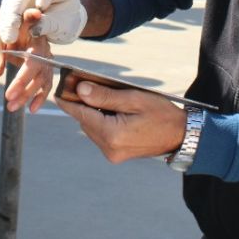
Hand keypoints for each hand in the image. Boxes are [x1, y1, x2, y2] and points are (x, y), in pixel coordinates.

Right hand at [0, 0, 86, 44]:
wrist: (62, 22)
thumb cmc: (66, 20)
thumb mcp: (63, 24)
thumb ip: (50, 23)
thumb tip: (34, 30)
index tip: (41, 7)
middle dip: (17, 10)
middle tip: (14, 29)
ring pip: (12, 0)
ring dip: (8, 19)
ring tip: (8, 37)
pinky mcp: (14, 1)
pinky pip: (7, 11)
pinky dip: (5, 24)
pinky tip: (6, 36)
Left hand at [0, 9, 54, 112]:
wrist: (10, 39)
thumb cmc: (3, 36)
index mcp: (30, 28)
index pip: (32, 24)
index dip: (34, 19)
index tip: (34, 13)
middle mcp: (42, 41)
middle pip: (37, 62)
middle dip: (24, 81)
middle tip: (8, 96)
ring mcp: (46, 56)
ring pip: (42, 77)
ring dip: (28, 94)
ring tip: (12, 106)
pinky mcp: (46, 69)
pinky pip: (46, 84)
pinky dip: (40, 97)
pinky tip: (32, 109)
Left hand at [55, 82, 187, 163]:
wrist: (181, 135)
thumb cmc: (161, 114)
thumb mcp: (134, 99)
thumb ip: (105, 96)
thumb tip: (80, 90)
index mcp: (112, 135)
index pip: (81, 114)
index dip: (68, 100)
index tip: (58, 90)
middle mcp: (109, 148)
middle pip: (85, 121)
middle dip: (83, 103)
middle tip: (81, 84)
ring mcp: (112, 154)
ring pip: (91, 128)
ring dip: (92, 112)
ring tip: (99, 95)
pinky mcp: (115, 155)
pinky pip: (100, 134)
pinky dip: (101, 121)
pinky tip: (110, 110)